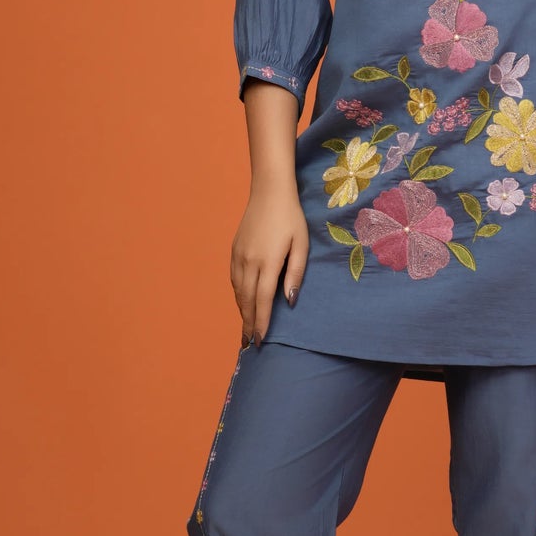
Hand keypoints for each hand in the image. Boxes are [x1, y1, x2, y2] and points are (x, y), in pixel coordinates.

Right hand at [231, 183, 307, 344]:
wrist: (269, 192)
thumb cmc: (291, 218)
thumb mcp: (301, 245)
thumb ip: (295, 274)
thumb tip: (289, 301)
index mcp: (268, 262)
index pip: (262, 300)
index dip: (261, 322)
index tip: (260, 340)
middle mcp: (249, 261)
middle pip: (246, 300)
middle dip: (248, 323)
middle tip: (249, 343)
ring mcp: (238, 256)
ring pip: (237, 291)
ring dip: (241, 311)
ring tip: (246, 328)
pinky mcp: (234, 250)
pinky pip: (233, 279)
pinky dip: (237, 295)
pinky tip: (242, 302)